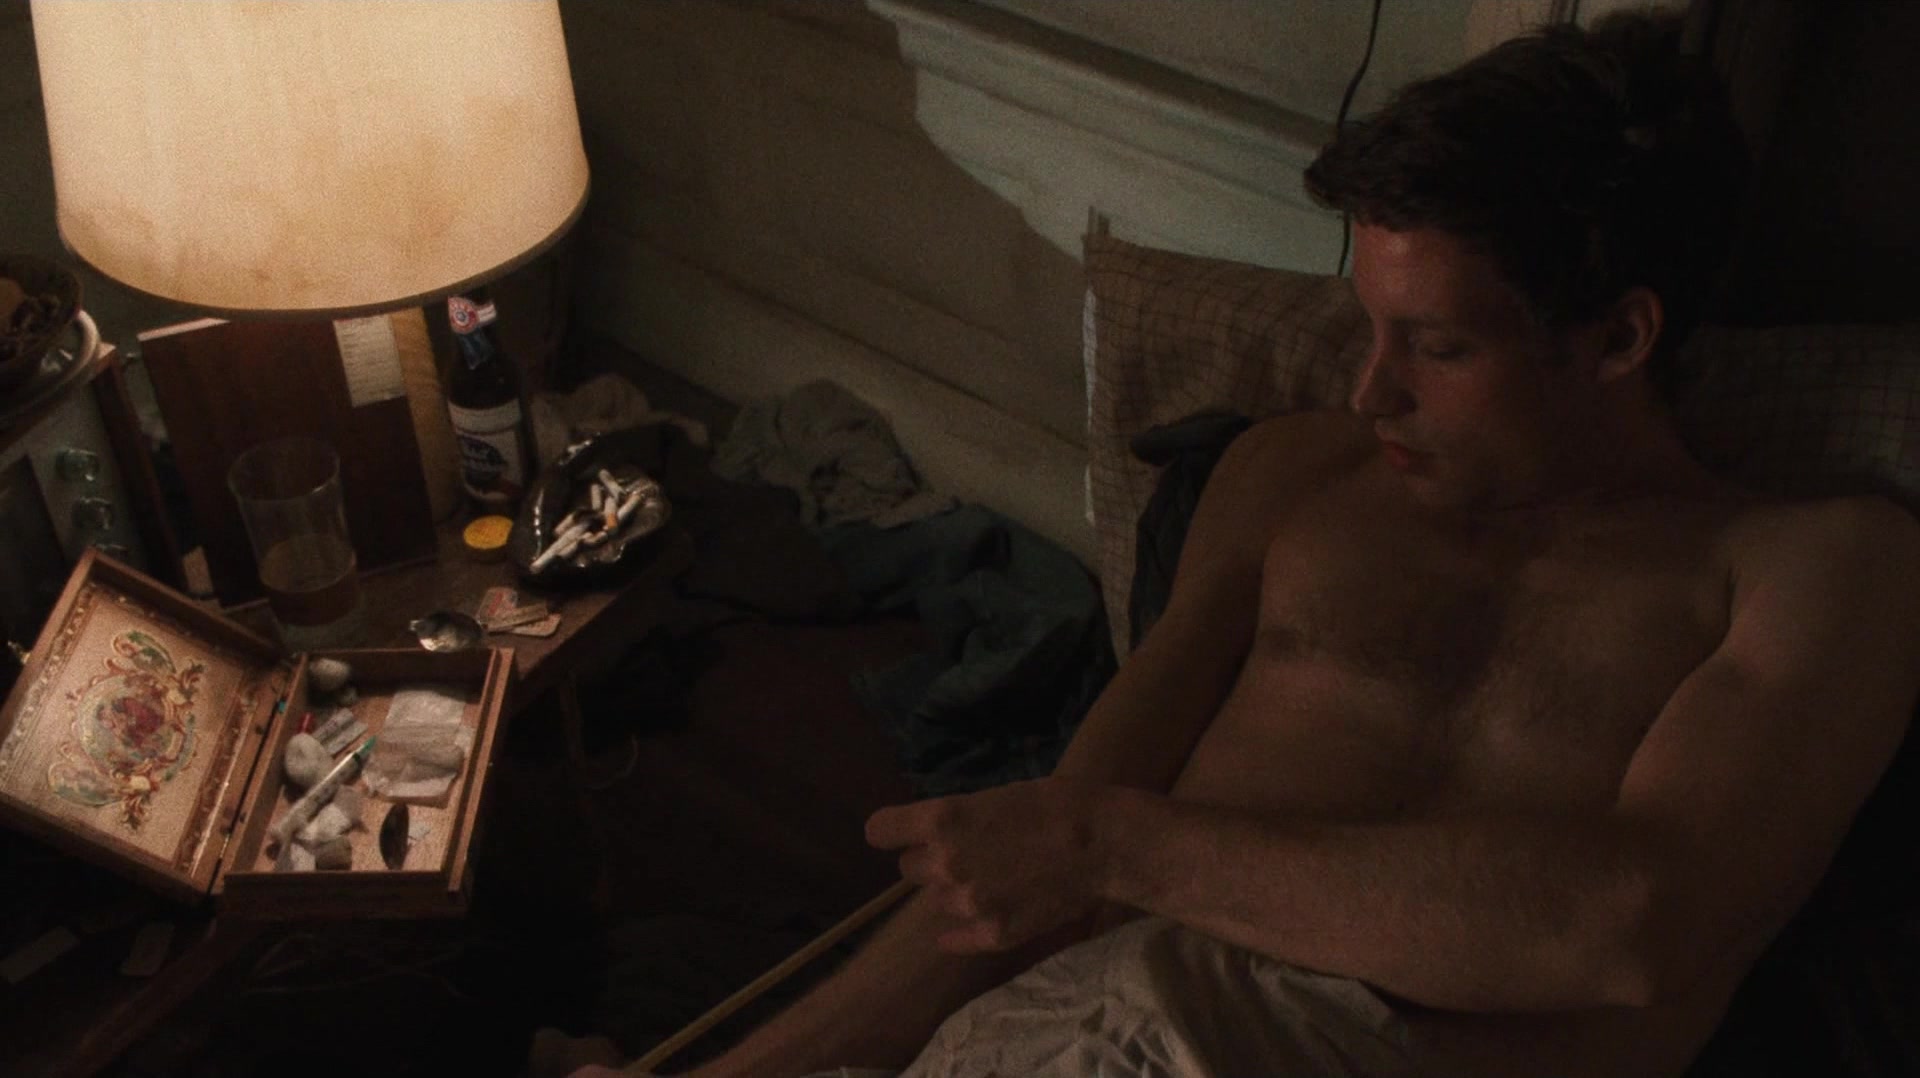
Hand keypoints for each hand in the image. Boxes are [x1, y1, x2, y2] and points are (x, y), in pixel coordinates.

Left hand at [866, 777, 1106, 952]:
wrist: (1103, 844)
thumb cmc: (1054, 805)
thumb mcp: (994, 797)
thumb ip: (956, 820)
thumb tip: (928, 837)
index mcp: (942, 819)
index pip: (880, 831)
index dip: (891, 831)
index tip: (900, 834)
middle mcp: (944, 862)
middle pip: (909, 868)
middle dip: (931, 861)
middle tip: (968, 854)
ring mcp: (966, 903)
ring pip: (937, 901)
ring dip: (955, 891)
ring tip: (995, 880)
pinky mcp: (990, 934)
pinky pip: (953, 938)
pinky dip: (961, 932)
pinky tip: (983, 916)